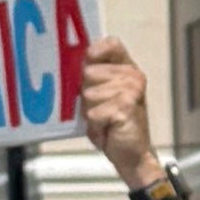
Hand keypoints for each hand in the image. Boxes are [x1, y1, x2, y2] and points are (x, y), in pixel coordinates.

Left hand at [77, 33, 159, 196]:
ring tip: (104, 120)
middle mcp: (133, 76)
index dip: (94, 53)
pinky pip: (93, 112)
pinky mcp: (126, 106)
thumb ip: (91, 78)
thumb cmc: (113, 125)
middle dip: (87, 94)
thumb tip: (67, 66)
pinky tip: (108, 129)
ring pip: (89, 94)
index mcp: (127, 69)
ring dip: (91, 112)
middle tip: (100, 109)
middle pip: (89, 72)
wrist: (132, 155)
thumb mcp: (100, 96)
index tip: (88, 66)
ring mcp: (131, 89)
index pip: (110, 44)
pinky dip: (95, 125)